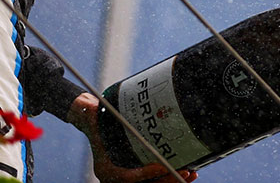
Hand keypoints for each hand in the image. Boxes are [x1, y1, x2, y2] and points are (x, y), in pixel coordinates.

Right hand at [69, 92, 198, 182]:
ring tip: (190, 173)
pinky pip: (158, 180)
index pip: (126, 177)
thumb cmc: (98, 119)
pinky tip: (187, 171)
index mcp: (106, 170)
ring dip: (172, 180)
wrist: (99, 124)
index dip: (145, 174)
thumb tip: (89, 105)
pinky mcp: (142, 173)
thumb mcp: (93, 116)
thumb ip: (92, 114)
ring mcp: (132, 176)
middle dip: (166, 180)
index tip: (162, 166)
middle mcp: (118, 179)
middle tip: (184, 173)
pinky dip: (171, 176)